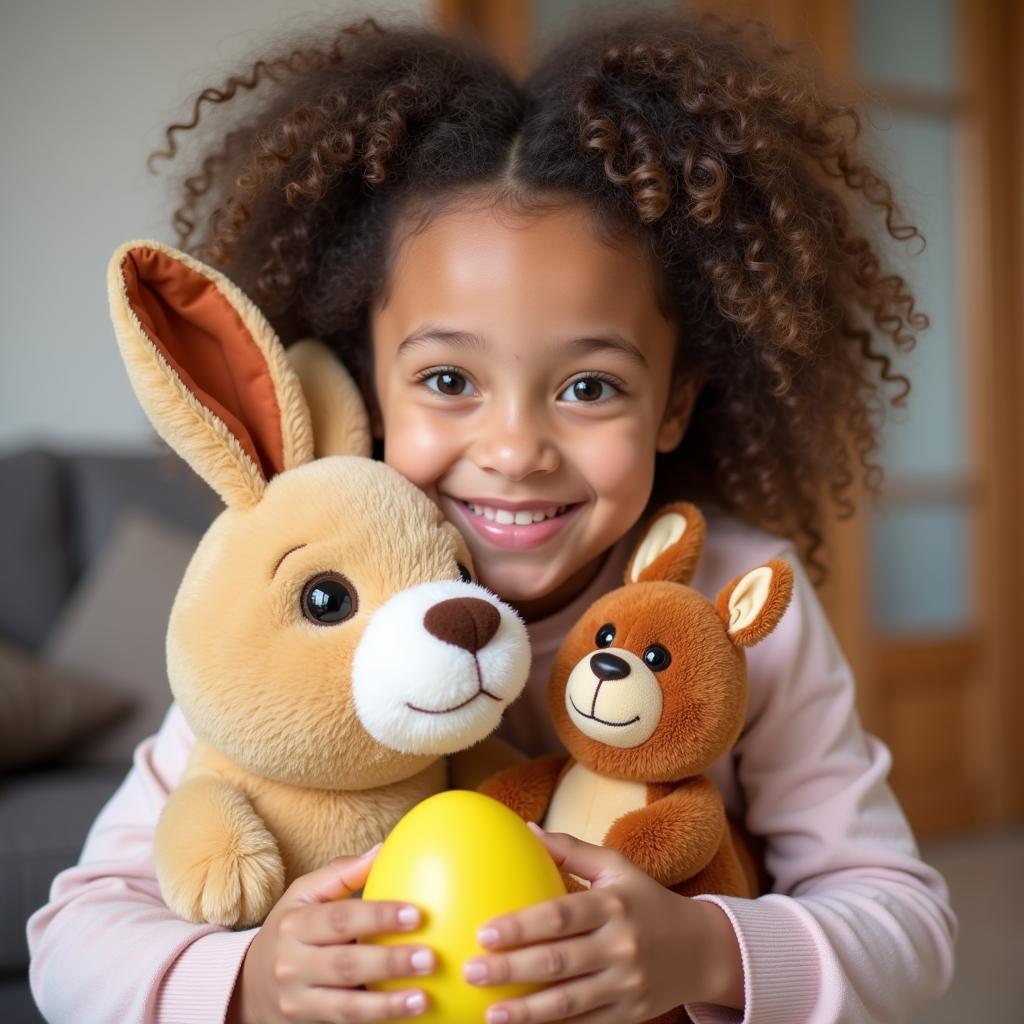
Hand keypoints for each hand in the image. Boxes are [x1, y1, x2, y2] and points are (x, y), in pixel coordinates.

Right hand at [227, 845, 434, 1023]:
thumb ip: (339, 874)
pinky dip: (376, 1021)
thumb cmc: (291, 929)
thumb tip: (381, 850)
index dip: (378, 916)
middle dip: (389, 962)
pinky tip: (407, 1016)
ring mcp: (298, 1002)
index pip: (340, 919)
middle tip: (429, 958)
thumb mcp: (303, 895)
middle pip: (345, 965)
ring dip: (387, 1005)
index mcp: (296, 925)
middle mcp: (293, 965)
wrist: (249, 984)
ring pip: (346, 1007)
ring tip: (423, 998)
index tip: (416, 914)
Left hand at [461, 825, 744, 1022]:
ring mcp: (626, 985)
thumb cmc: (646, 901)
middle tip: (472, 971)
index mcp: (613, 905)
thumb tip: (526, 830)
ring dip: (525, 1012)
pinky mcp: (629, 1016)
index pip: (561, 916)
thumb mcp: (616, 868)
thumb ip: (571, 849)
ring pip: (569, 1002)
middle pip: (558, 961)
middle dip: (511, 969)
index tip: (484, 932)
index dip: (521, 925)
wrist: (701, 950)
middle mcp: (621, 946)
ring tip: (489, 1013)